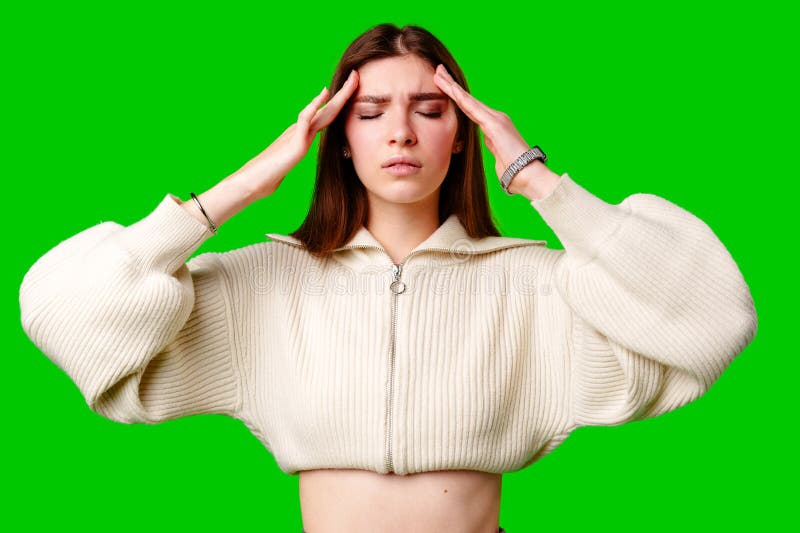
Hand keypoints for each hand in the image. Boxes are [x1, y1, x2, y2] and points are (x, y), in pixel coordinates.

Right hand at [231, 69, 359, 199]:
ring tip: (351, 80)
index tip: (353, 89)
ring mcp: (297, 135)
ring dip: (337, 96)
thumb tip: (296, 151)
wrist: (252, 183)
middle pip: (328, 110)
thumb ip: (293, 154)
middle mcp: (301, 131)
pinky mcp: (294, 144)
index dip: (340, 103)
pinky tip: (324, 94)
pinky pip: (305, 119)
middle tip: (357, 75)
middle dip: (344, 94)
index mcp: (303, 135)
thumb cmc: (268, 176)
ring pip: (321, 110)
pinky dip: (315, 105)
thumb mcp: (287, 163)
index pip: (326, 116)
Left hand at [432, 64, 558, 199]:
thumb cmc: (515, 172)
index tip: (444, 87)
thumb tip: (492, 146)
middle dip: (452, 85)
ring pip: (468, 100)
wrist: (529, 176)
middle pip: (468, 100)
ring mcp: (496, 119)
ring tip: (438, 74)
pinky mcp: (494, 124)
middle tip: (438, 72)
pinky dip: (460, 98)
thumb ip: (493, 147)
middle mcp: (496, 118)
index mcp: (494, 126)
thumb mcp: (499, 157)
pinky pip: (473, 108)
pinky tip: (450, 89)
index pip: (470, 109)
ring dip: (452, 87)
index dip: (457, 97)